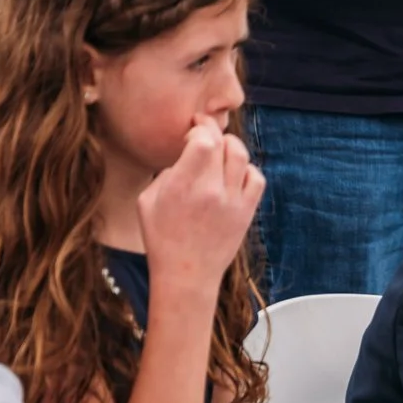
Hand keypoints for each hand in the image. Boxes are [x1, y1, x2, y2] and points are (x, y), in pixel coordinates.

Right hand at [137, 117, 264, 295]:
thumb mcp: (147, 201)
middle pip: (222, 143)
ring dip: (230, 146)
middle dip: (213, 131)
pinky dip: (247, 168)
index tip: (193, 130)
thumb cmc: (161, 238)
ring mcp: (232, 202)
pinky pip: (256, 177)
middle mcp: (210, 191)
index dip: (200, 128)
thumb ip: (167, 173)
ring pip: (241, 156)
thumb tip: (185, 156)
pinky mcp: (246, 212)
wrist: (187, 274)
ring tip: (220, 149)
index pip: (203, 141)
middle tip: (205, 132)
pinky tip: (234, 173)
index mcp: (182, 186)